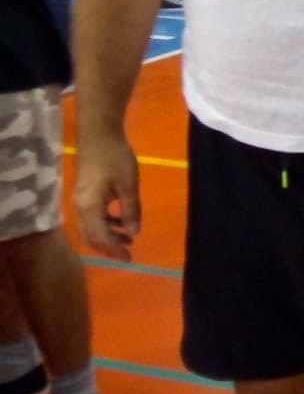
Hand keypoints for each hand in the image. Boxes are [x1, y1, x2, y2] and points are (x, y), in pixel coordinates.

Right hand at [72, 135, 140, 260]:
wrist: (99, 134)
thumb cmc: (115, 157)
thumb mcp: (128, 184)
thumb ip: (130, 209)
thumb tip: (134, 232)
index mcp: (89, 207)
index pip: (99, 237)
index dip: (114, 250)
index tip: (129, 259)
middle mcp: (79, 207)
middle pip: (91, 236)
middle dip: (109, 247)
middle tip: (128, 254)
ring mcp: (80, 200)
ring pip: (91, 227)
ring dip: (108, 236)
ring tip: (129, 239)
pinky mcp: (85, 193)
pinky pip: (93, 216)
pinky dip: (106, 223)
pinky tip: (121, 223)